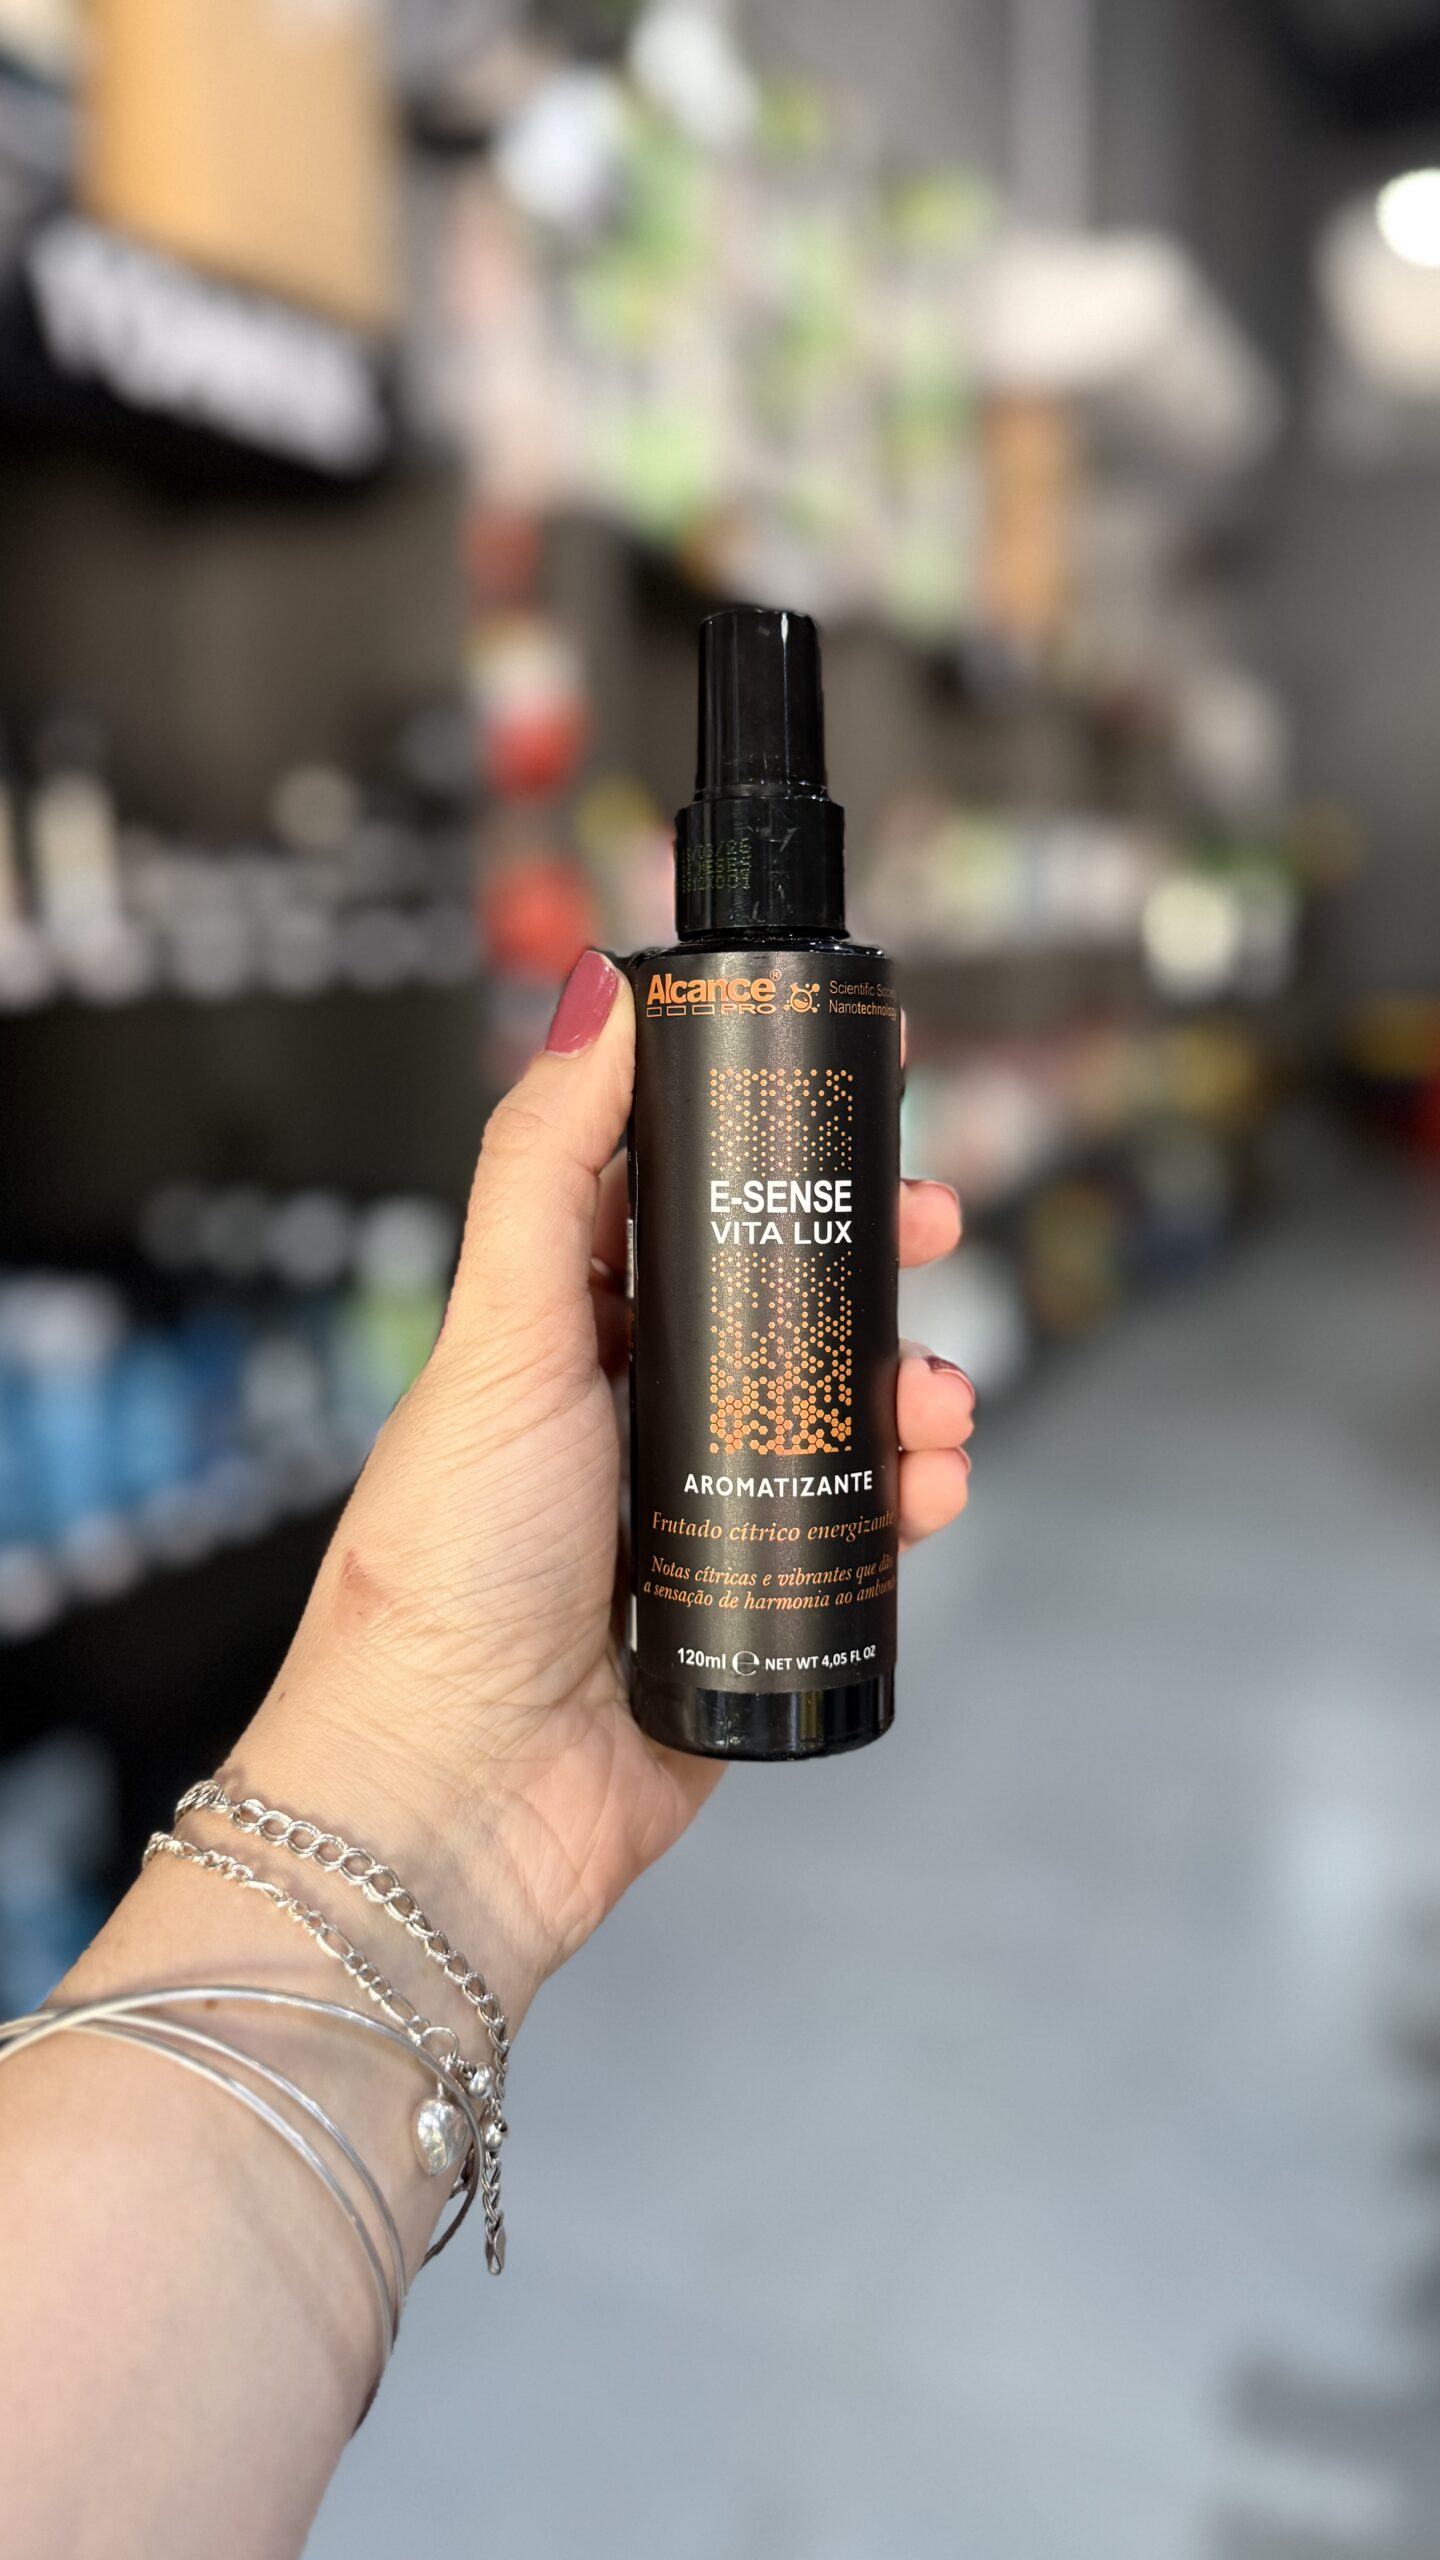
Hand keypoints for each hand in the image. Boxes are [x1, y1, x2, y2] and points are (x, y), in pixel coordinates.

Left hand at [240, 952, 971, 2026]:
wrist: (461, 1797)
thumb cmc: (448, 1566)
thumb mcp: (499, 1336)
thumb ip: (547, 1165)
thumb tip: (594, 991)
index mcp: (567, 1325)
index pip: (684, 1194)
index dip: (772, 1132)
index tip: (858, 1083)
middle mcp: (638, 1401)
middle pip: (784, 1289)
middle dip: (869, 1249)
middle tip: (934, 1222)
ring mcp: (702, 1498)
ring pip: (839, 1400)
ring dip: (912, 1376)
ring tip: (937, 1396)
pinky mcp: (756, 1589)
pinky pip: (857, 1518)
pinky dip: (912, 1490)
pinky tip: (934, 1481)